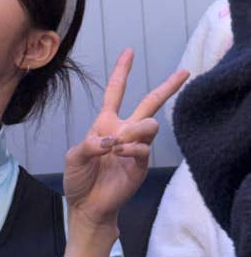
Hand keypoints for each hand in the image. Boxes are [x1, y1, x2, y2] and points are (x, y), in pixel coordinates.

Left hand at [64, 48, 188, 226]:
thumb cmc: (78, 178)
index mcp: (105, 123)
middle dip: (167, 87)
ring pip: (149, 124)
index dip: (122, 72)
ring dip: (134, 130)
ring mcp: (134, 147)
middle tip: (184, 72)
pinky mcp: (140, 164)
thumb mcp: (73, 157)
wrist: (87, 205)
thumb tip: (110, 141)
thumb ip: (88, 145)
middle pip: (149, 103)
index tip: (129, 51)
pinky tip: (119, 154)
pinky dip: (131, 148)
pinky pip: (144, 148)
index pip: (115, 92)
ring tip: (117, 144)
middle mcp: (123, 130)